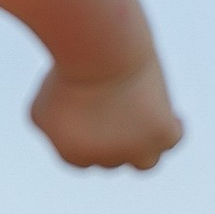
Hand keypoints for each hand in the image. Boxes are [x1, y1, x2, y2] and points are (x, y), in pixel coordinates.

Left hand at [30, 51, 183, 171]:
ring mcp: (134, 150)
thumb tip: (66, 136)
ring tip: (147, 127)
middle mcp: (105, 160)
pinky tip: (169, 113)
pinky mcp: (160, 134)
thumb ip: (50, 127)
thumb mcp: (42, 102)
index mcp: (73, 156)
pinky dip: (172, 126)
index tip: (96, 115)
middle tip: (115, 104)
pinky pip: (173, 139)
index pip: (84, 157)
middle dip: (114, 135)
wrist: (98, 52)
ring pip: (146, 161)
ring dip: (145, 147)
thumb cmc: (67, 70)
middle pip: (113, 157)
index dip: (91, 137)